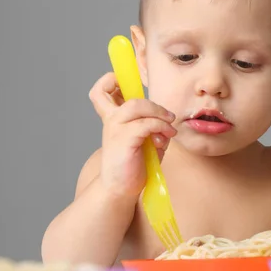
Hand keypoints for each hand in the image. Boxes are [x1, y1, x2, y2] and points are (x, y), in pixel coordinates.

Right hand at [88, 72, 176, 196]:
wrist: (121, 189)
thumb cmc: (134, 165)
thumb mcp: (146, 140)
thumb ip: (154, 126)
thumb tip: (167, 121)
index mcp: (113, 118)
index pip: (101, 91)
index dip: (112, 80)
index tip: (137, 91)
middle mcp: (110, 120)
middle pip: (114, 89)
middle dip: (147, 98)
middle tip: (167, 115)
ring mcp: (114, 129)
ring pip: (136, 105)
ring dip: (158, 112)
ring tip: (169, 125)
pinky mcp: (123, 140)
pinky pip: (146, 124)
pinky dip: (161, 127)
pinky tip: (166, 136)